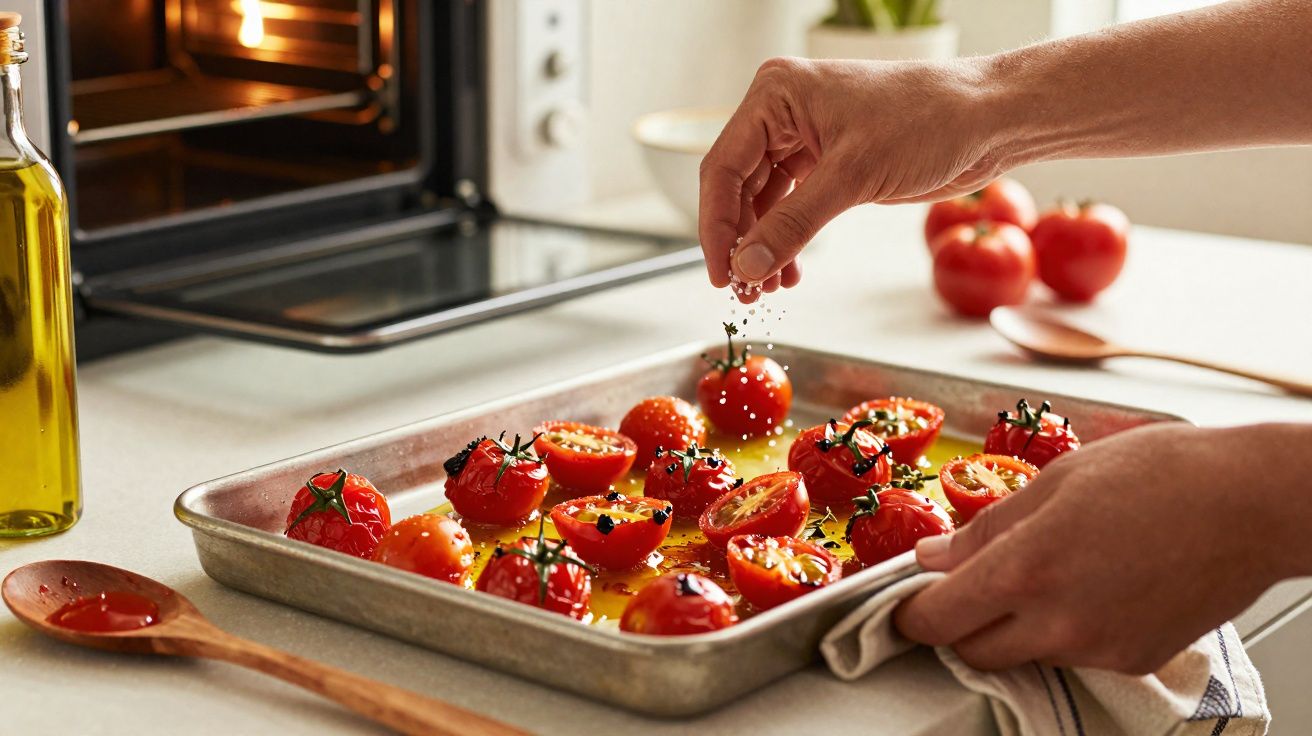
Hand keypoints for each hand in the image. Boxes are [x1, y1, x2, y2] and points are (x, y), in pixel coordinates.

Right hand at [698, 56, 999, 299]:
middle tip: (745, 289)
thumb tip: (747, 266)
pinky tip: (790, 271)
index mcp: (777, 95)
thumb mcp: (853, 176)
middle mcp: (782, 113)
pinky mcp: (827, 162)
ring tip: (768, 289)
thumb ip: (793, 224)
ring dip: (762, 247)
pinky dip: (786, 240)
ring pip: (760, 202)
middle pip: (736, 188)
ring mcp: (803, 137)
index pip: (724, 167)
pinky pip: (789, 206)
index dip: (717, 226)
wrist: (988, 119)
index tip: (721, 272)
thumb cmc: (930, 120)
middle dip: (740, 241)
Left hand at [893, 422, 1308, 673]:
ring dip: (1011, 626)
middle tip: (965, 585)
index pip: (937, 618)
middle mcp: (1058, 621)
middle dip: (956, 623)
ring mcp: (1099, 648)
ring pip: (1023, 654)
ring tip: (1043, 571)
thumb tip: (934, 555)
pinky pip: (1073, 655)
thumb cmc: (1163, 475)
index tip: (904, 601)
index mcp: (1027, 568)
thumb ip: (985, 528)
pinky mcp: (1133, 660)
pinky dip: (1062, 630)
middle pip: (971, 650)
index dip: (910, 613)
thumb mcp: (1055, 481)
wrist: (1251, 503)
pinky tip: (1088, 585)